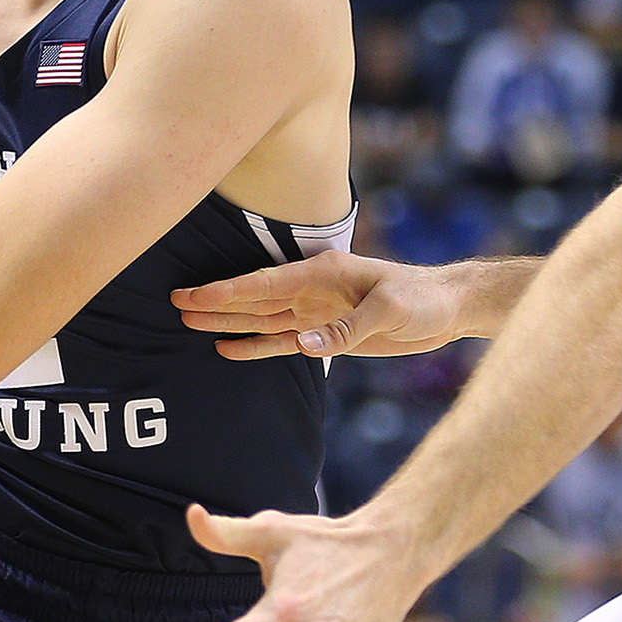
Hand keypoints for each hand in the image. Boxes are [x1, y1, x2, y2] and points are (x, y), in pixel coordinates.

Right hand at [173, 251, 462, 360]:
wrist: (446, 309)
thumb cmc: (421, 298)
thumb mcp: (390, 309)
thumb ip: (346, 328)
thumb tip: (304, 345)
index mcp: (323, 273)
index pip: (265, 283)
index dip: (227, 290)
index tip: (193, 293)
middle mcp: (312, 291)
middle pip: (254, 298)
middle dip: (215, 301)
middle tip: (175, 303)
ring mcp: (316, 312)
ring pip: (262, 318)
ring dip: (228, 321)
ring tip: (189, 321)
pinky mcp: (326, 334)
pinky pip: (283, 341)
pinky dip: (256, 345)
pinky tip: (229, 347)